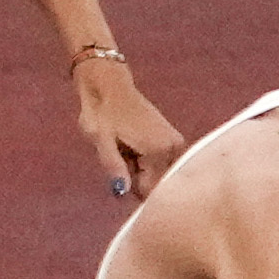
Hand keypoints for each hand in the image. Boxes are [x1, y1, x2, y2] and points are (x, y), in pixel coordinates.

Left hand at [74, 48, 185, 197]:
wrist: (110, 87)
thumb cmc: (102, 112)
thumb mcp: (101, 140)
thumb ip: (114, 166)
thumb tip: (122, 192)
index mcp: (160, 150)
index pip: (152, 190)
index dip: (133, 191)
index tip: (119, 181)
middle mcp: (175, 148)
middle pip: (158, 184)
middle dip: (137, 181)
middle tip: (121, 161)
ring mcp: (177, 144)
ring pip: (159, 175)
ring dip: (141, 172)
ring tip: (126, 154)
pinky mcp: (173, 141)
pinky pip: (160, 165)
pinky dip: (145, 164)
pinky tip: (133, 151)